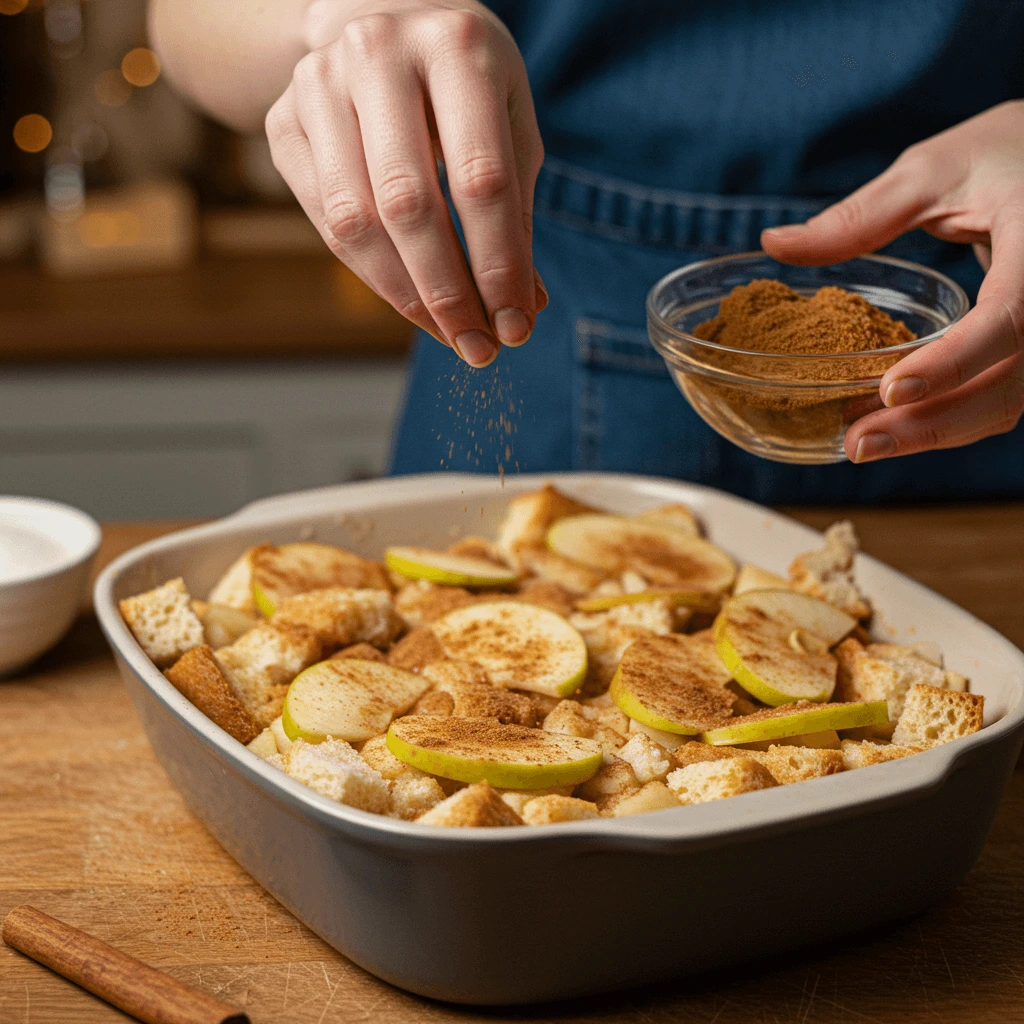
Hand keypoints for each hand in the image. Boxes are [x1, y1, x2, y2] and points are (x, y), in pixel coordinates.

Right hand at [266, 0, 545, 366]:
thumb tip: (522, 309)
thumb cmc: (465, 85)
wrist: (385, 22)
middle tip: (477, 346)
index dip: (498, 264)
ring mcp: (319, 84)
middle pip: (408, 204)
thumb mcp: (510, 127)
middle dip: (447, 292)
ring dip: (405, 295)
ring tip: (447, 333)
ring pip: (356, 221)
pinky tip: (409, 298)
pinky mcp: (283, 122)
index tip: (515, 326)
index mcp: (454, 44)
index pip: (478, 179)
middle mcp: (377, 52)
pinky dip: (371, 275)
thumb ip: (516, 213)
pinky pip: (326, 222)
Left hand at [762, 100, 1023, 462]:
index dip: (953, 362)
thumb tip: (774, 242)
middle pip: (1009, 382)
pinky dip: (950, 418)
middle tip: (857, 445)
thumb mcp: (931, 172)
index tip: (891, 391)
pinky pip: (1003, 397)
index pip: (1009, 316)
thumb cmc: (1001, 154)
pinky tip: (895, 428)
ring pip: (1008, 402)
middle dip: (932, 422)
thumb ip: (859, 217)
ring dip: (936, 433)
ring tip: (862, 445)